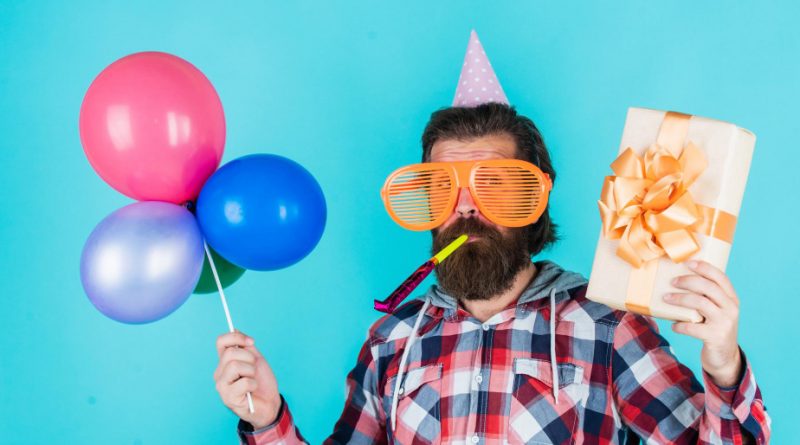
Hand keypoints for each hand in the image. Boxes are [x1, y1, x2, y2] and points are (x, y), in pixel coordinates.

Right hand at [214, 330, 281, 428]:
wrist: (270, 402)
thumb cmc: (262, 382)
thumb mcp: (255, 359)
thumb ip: (245, 346)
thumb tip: (234, 329)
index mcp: (225, 362)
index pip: (221, 341)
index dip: (236, 337)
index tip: (251, 342)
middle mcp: (220, 373)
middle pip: (230, 353)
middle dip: (249, 357)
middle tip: (254, 368)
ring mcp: (222, 386)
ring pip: (235, 366)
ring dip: (251, 371)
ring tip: (253, 380)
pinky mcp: (228, 398)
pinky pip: (244, 382)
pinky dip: (253, 384)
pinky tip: (252, 390)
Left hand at [662, 260, 742, 387]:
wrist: (725, 357)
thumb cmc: (714, 328)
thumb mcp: (716, 311)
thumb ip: (706, 297)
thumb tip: (677, 280)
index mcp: (732, 299)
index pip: (721, 277)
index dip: (704, 268)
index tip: (688, 262)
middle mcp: (731, 309)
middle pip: (709, 287)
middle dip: (688, 281)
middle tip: (672, 282)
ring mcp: (725, 323)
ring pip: (700, 303)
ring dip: (680, 299)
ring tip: (666, 299)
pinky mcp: (716, 337)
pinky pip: (693, 327)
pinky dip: (680, 325)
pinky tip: (673, 325)